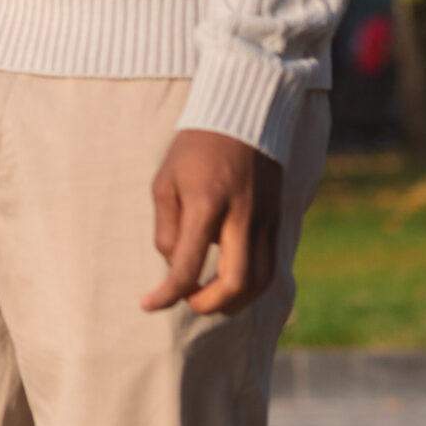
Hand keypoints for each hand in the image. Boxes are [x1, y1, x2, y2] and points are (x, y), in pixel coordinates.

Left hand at [141, 128, 283, 315]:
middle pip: (235, 284)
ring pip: (259, 282)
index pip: (186, 264)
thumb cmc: (193, 152)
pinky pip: (270, 268)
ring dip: (232, 301)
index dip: (166, 293)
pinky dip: (250, 286)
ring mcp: (265, 221)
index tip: (147, 304)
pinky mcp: (278, 222)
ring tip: (206, 296)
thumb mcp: (165, 183)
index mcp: (205, 204)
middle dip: (209, 304)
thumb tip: (174, 267)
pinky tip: (229, 285)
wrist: (242, 121)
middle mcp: (241, 217)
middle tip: (187, 301)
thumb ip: (166, 229)